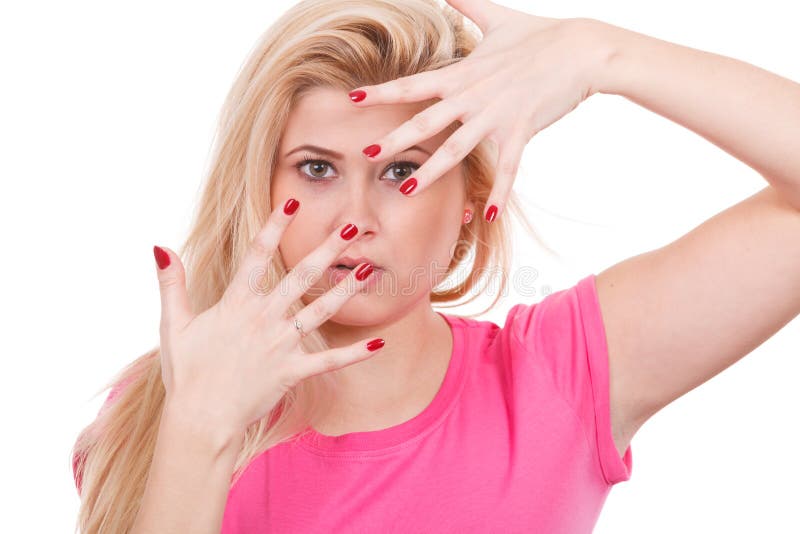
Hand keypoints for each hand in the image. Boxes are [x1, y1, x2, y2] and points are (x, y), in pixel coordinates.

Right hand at [151, 200, 384, 437]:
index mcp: (235, 303)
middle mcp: (263, 317)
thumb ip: (171, 283)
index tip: (292, 202)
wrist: (200, 419)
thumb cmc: (186, 372)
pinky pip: (330, 360)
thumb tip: (160, 247)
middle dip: (327, 250)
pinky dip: (355, 353)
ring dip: (345, 290)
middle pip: (299, 275)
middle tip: (351, 229)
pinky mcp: (293, 370)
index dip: (275, 226)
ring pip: (320, 310)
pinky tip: (379, 343)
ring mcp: (281, 344)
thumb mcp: (173, 324)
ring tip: (368, 271)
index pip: (258, 254)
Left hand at [348, 1, 614, 221]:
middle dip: (393, 138)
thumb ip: (466, 4)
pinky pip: (507, 169)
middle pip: (425, 121)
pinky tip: (488, 216)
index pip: (413, 84)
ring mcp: (495, 116)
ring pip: (455, 149)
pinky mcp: (520, 131)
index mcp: (462, 73)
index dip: (381, 91)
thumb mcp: (497, 16)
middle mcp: (472, 96)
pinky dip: (498, 193)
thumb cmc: (540, 33)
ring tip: (406, 190)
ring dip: (430, 171)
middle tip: (365, 153)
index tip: (352, 98)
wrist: (581, 50)